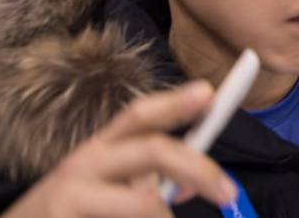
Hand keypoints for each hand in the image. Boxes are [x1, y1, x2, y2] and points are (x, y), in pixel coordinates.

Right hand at [0, 82, 235, 217]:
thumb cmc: (68, 212)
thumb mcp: (105, 191)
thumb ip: (147, 183)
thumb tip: (197, 184)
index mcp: (99, 149)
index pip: (139, 115)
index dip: (175, 102)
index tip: (209, 93)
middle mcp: (83, 164)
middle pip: (153, 150)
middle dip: (199, 167)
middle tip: (229, 193)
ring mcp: (69, 196)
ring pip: (146, 205)